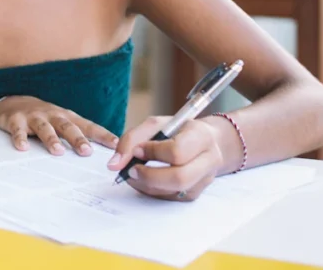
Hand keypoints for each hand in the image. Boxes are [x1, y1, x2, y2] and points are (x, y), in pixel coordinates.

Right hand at [0, 96, 117, 156]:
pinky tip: (22, 148)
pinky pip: (18, 130)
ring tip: (58, 151)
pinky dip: (20, 138)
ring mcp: (34, 117)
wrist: (11, 102)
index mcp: (66, 117)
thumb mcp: (61, 123)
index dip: (102, 135)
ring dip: (51, 139)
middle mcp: (52, 115)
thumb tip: (102, 155)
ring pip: (44, 128)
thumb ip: (78, 135)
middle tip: (86, 151)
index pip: (87, 126)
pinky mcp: (16, 120)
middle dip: (77, 138)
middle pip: (67, 126)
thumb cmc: (43, 118)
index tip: (116, 144)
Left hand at [107, 116, 223, 200]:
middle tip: (130, 170)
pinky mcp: (195, 193)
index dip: (153, 153)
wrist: (205, 142)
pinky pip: (171, 198)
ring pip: (174, 191)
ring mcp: (204, 180)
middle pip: (179, 178)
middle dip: (149, 176)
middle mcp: (208, 160)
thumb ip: (132, 139)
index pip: (177, 151)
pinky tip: (144, 180)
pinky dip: (152, 191)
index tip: (137, 150)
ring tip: (133, 173)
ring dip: (146, 185)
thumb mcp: (156, 124)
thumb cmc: (177, 130)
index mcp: (201, 136)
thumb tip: (114, 164)